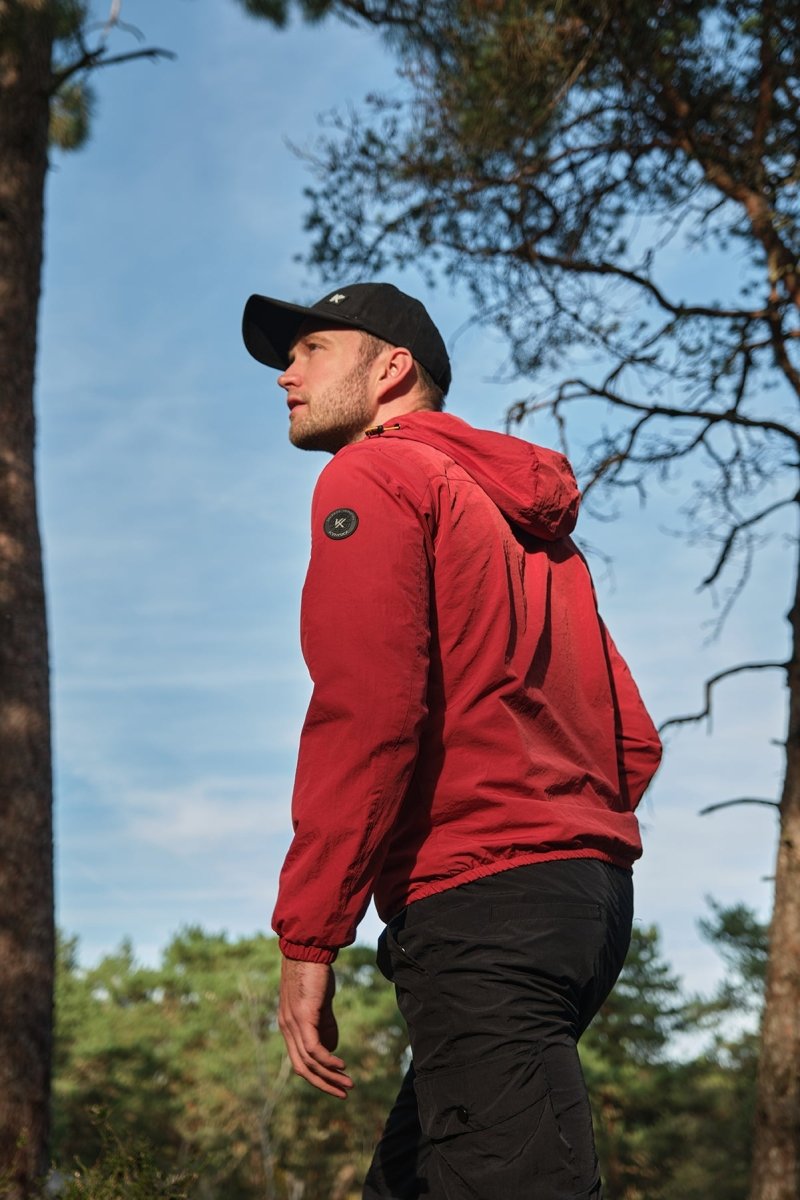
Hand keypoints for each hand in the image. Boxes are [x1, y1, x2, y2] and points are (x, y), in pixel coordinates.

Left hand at [278, 957, 353, 1098]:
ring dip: (330, 1076)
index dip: (317, 1077)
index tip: (335, 1084)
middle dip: (323, 1084)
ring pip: (309, 1061)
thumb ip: (325, 1024)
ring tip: (348, 1083)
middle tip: (344, 1093)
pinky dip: (328, 1060)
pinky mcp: (303, 1016)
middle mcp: (286, 1028)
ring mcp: (293, 1023)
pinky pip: (314, 1048)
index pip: (299, 1062)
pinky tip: (342, 1066)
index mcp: (288, 1027)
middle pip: (302, 1068)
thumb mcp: (321, 1002)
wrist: (308, 948)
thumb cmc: (315, 973)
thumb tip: (332, 1048)